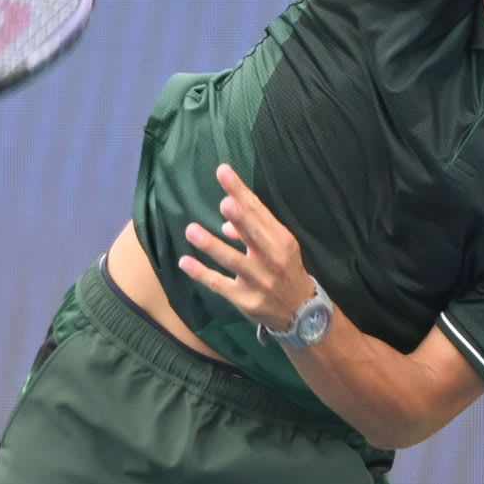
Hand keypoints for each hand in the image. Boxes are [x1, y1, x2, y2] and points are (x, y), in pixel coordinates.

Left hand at [179, 164, 315, 331]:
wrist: (299, 311)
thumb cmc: (286, 270)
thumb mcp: (279, 247)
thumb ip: (254, 231)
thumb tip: (225, 222)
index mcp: (282, 241)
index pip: (259, 212)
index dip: (241, 192)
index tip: (224, 172)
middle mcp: (272, 259)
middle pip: (253, 235)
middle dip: (240, 218)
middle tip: (225, 203)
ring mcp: (257, 280)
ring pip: (233, 260)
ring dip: (212, 245)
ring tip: (191, 230)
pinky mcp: (243, 299)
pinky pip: (219, 284)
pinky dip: (201, 273)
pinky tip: (184, 262)